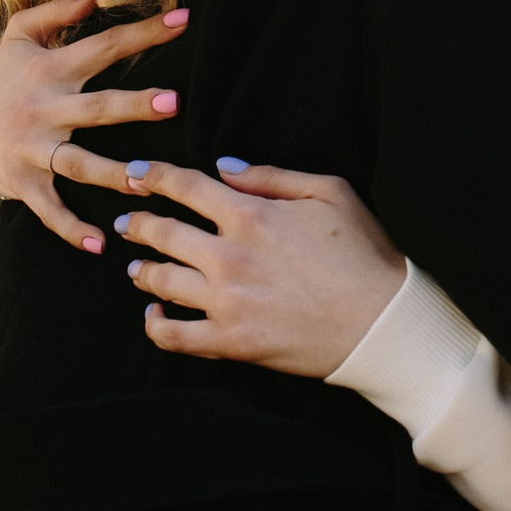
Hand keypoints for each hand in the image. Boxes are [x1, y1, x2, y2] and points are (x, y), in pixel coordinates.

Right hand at [0, 0, 193, 255]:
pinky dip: (70, 228)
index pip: (104, 47)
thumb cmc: (6, 77)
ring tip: (147, 182)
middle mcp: (46, 110)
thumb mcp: (21, 36)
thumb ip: (58, 11)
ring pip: (77, 164)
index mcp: (52, 70)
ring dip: (112, 174)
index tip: (183, 18)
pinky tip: (98, 243)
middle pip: (96, 108)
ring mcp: (35, 150)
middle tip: (174, 102)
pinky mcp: (26, 184)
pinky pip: (50, 209)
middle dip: (134, 106)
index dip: (143, 32)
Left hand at [118, 160, 405, 377]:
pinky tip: (154, 316)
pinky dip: (155, 326)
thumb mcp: (330, 193)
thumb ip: (272, 177)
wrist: (382, 323)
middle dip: (137, 222)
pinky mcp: (230, 342)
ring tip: (136, 268)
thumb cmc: (363, 253)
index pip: (184, 186)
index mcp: (251, 214)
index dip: (152, 176)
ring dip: (142, 270)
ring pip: (160, 281)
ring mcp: (225, 302)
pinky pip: (174, 337)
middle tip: (127, 221)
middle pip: (161, 232)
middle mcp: (228, 256)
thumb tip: (224, 167)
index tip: (135, 175)